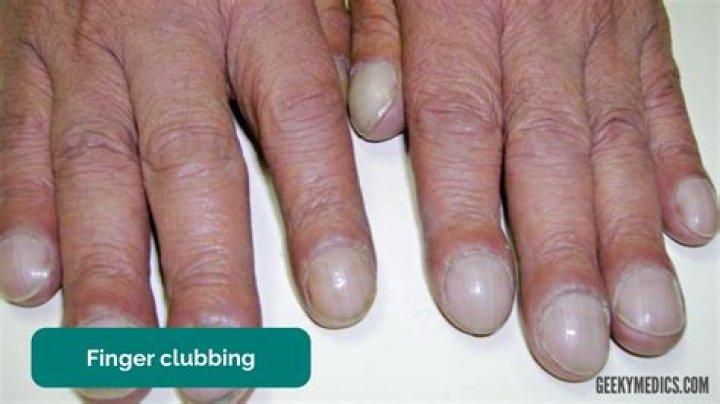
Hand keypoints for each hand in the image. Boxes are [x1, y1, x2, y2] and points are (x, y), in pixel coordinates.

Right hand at [0, 0, 374, 400]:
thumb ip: (346, 43)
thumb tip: (384, 122)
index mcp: (258, 6)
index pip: (302, 123)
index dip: (323, 215)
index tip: (341, 298)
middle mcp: (166, 33)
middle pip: (190, 166)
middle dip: (204, 273)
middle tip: (223, 366)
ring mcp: (86, 54)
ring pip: (95, 174)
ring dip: (106, 275)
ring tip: (121, 362)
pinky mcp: (24, 65)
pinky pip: (19, 144)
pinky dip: (22, 218)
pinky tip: (30, 287)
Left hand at [348, 0, 716, 380]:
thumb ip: (374, 42)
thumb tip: (372, 120)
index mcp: (462, 7)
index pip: (461, 129)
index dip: (469, 221)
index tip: (476, 301)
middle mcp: (540, 25)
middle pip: (549, 156)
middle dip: (564, 257)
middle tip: (573, 340)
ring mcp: (601, 31)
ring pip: (619, 145)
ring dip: (632, 238)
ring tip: (644, 314)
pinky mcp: (643, 33)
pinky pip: (664, 103)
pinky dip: (682, 169)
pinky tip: (692, 229)